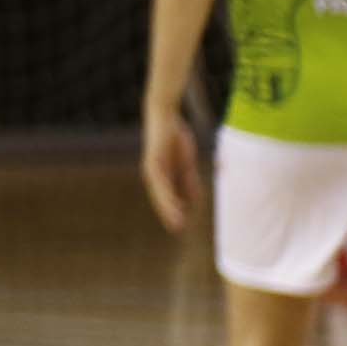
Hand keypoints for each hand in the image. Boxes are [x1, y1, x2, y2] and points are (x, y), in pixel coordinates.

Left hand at [139, 114, 200, 232]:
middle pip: (161, 198)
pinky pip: (160, 181)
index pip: (167, 197)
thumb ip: (189, 180)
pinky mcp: (152, 161)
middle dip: (169, 213)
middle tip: (177, 229)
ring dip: (167, 208)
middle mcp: (154, 174)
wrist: (166, 117)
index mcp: (162, 175)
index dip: (173, 210)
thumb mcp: (186, 163)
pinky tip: (173, 202)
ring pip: (159, 193)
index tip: (180, 224)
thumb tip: (195, 200)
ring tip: (175, 221)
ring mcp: (152, 168)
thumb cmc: (176, 138)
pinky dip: (166, 192)